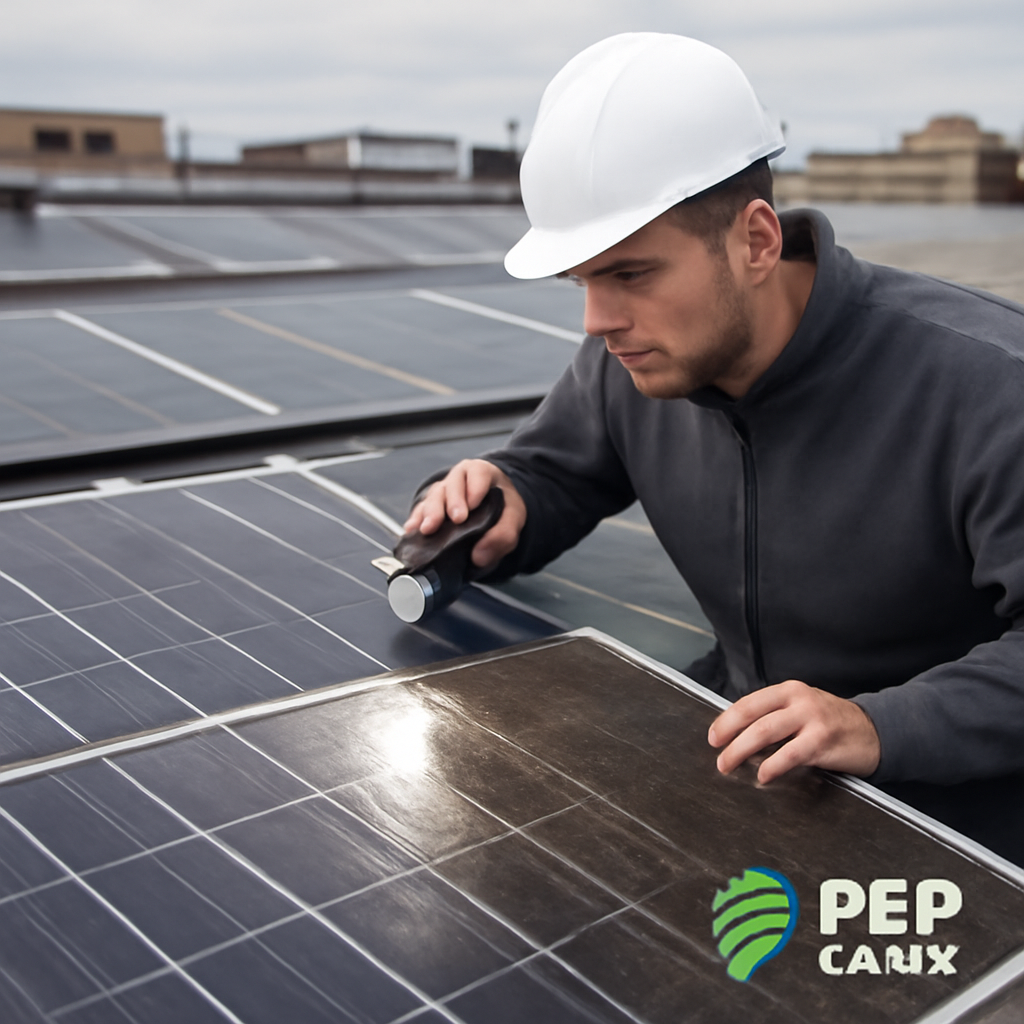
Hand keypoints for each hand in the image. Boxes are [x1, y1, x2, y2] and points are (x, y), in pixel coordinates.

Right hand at [403, 459, 526, 568]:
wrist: (494, 511)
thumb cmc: (503, 507)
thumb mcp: (514, 518)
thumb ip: (503, 535)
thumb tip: (479, 557)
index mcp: (480, 473)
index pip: (477, 473)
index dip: (475, 488)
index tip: (473, 506)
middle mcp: (458, 479)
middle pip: (450, 486)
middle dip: (450, 503)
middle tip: (455, 520)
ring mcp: (442, 492)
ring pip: (433, 497)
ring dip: (430, 513)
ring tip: (428, 529)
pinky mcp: (430, 507)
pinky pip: (420, 511)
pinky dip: (416, 520)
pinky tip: (412, 531)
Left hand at [707, 679, 880, 782]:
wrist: (875, 731)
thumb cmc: (831, 723)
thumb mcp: (802, 709)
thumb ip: (775, 716)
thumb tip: (738, 736)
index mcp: (789, 691)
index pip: (749, 703)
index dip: (726, 720)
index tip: (713, 737)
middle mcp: (799, 700)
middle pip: (753, 716)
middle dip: (729, 736)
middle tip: (718, 755)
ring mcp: (812, 719)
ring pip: (766, 732)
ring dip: (742, 751)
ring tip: (729, 764)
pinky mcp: (823, 740)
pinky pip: (791, 753)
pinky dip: (773, 765)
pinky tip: (763, 775)